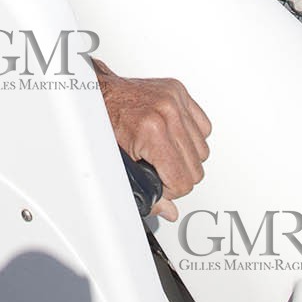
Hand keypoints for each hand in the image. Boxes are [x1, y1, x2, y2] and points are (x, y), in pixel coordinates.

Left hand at [96, 66, 210, 220]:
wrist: (98, 93)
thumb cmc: (105, 123)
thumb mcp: (121, 163)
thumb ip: (146, 191)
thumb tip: (168, 210)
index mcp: (152, 131)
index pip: (182, 181)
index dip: (170, 190)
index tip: (160, 183)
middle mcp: (166, 112)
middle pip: (195, 169)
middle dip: (177, 175)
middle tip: (160, 169)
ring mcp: (174, 99)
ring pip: (202, 150)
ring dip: (185, 156)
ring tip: (165, 152)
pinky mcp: (179, 91)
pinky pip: (203, 127)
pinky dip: (192, 136)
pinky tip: (173, 137)